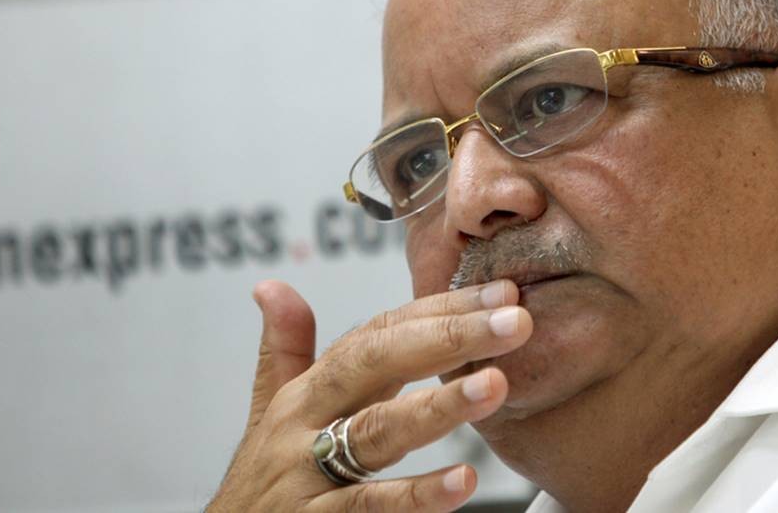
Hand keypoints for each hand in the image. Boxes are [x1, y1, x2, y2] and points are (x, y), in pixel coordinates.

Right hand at [207, 279, 531, 511]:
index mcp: (307, 389)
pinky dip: (416, 495)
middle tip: (515, 320)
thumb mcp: (270, 411)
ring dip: (435, 407)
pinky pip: (369, 506)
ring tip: (494, 386)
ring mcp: (307, 473)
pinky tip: (462, 481)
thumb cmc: (263, 477)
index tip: (498, 293)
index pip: (377, 334)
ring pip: (375, 431)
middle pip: (375, 365)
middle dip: (447, 338)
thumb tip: (271, 286)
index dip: (437, 309)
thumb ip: (283, 349)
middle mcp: (304, 422)